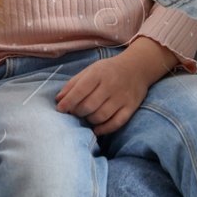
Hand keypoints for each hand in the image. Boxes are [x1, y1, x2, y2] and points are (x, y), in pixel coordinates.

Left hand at [55, 38, 177, 135]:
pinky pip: (116, 123)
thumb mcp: (90, 70)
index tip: (60, 109)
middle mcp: (111, 85)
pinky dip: (104, 129)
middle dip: (77, 112)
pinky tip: (96, 129)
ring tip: (86, 116)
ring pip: (101, 116)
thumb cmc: (109, 70)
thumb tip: (58, 100)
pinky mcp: (131, 107)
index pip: (80, 90)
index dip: (68, 102)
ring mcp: (122, 97)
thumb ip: (74, 83)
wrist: (137, 67)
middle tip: (74, 112)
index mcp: (98, 73)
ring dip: (89, 120)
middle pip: (89, 105)